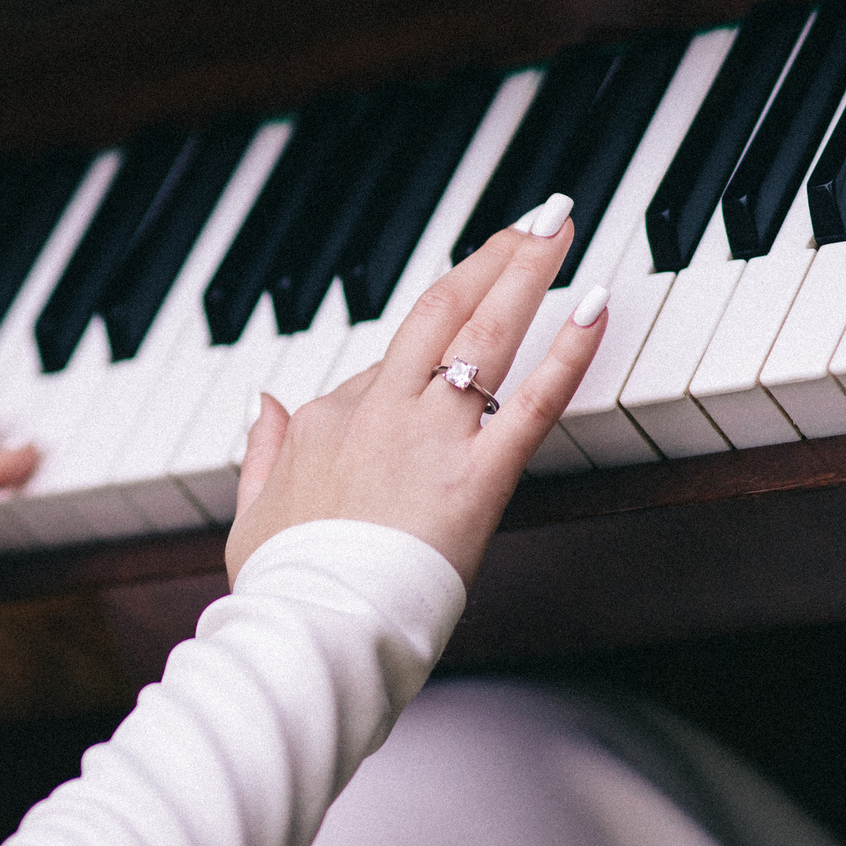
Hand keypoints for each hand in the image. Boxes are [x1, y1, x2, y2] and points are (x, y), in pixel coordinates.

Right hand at [226, 194, 608, 587]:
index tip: (471, 324)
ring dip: (526, 272)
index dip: (432, 345)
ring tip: (558, 228)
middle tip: (534, 219)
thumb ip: (259, 449)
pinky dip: (568, 351)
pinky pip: (531, 401)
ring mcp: (431, 437)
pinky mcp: (478, 476)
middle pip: (440, 311)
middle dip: (492, 258)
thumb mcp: (250, 510)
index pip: (389, 363)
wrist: (310, 626)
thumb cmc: (283, 584)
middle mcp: (382, 409)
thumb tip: (261, 401)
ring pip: (484, 334)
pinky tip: (594, 306)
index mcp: (328, 417)